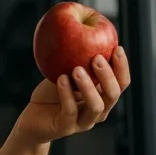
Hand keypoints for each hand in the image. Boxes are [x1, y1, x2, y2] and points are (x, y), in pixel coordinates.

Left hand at [15, 46, 130, 144]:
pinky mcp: (66, 127)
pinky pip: (70, 111)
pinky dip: (66, 94)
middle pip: (113, 95)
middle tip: (96, 58)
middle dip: (107, 75)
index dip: (122, 67)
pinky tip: (60, 78)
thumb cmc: (51, 92)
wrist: (32, 117)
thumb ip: (76, 58)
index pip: (121, 83)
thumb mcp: (64, 71)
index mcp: (103, 97)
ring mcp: (83, 122)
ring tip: (76, 69)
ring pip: (95, 106)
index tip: (117, 47)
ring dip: (88, 86)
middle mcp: (98, 111)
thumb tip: (81, 26)